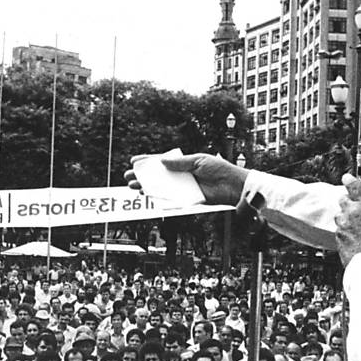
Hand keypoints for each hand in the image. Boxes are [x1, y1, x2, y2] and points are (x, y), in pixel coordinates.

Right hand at [123, 153, 248, 205]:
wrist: (232, 186)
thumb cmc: (218, 170)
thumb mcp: (198, 160)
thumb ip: (180, 163)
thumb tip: (161, 162)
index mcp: (183, 164)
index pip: (162, 162)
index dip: (147, 162)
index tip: (133, 162)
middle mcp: (181, 176)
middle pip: (158, 176)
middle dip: (142, 177)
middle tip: (128, 177)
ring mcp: (183, 188)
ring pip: (161, 188)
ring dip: (147, 188)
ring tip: (134, 187)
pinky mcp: (188, 200)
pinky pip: (171, 200)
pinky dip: (159, 199)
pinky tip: (149, 197)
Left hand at [334, 174, 360, 265]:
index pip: (354, 185)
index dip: (350, 181)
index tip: (347, 178)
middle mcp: (352, 212)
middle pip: (343, 199)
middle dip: (348, 202)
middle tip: (357, 209)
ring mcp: (343, 224)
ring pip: (340, 215)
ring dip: (346, 218)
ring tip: (358, 229)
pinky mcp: (337, 235)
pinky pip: (340, 229)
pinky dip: (345, 231)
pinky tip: (355, 239)